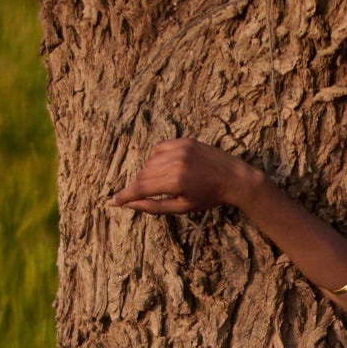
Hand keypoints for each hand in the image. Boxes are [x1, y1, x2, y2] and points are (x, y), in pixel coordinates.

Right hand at [109, 137, 255, 215]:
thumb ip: (155, 206)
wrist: (234, 177)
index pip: (141, 188)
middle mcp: (175, 162)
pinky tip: (165, 169)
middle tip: (139, 196)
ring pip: (149, 162)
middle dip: (138, 187)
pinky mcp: (183, 140)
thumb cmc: (209, 197)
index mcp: (176, 181)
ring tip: (160, 184)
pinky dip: (156, 160)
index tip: (112, 201)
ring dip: (148, 174)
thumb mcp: (183, 207)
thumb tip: (132, 204)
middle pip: (143, 174)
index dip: (125, 196)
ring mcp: (179, 148)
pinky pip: (159, 149)